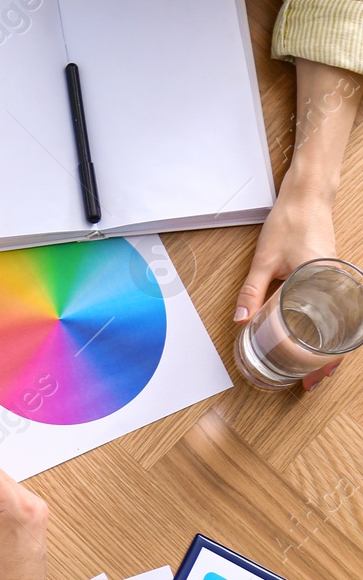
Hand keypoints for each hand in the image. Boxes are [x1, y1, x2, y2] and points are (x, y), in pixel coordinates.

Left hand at [236, 187, 341, 390]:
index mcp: (323, 282)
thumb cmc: (291, 222)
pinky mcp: (332, 277)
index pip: (325, 330)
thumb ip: (252, 291)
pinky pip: (334, 309)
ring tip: (317, 369)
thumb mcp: (264, 259)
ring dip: (327, 346)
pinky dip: (326, 326)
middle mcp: (336, 285)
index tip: (313, 379)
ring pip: (337, 322)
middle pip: (337, 332)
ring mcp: (337, 281)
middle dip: (326, 360)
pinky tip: (316, 338)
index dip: (320, 360)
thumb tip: (241, 319)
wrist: (308, 196)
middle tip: (313, 383)